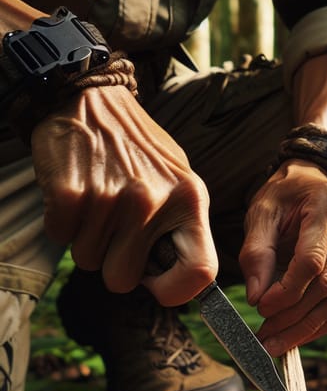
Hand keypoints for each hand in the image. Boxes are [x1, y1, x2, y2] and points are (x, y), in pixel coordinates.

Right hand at [30, 85, 216, 305]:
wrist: (92, 99)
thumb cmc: (139, 149)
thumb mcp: (180, 181)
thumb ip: (183, 228)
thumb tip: (185, 283)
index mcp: (190, 201)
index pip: (201, 273)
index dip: (175, 291)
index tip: (158, 284)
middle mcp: (154, 202)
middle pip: (123, 280)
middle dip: (114, 264)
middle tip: (115, 233)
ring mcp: (112, 198)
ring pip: (88, 262)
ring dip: (88, 241)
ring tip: (99, 204)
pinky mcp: (71, 194)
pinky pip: (61, 239)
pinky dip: (64, 225)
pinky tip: (78, 195)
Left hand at [239, 159, 326, 355]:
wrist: (311, 183)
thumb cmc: (283, 197)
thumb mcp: (261, 213)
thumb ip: (256, 253)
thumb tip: (257, 298)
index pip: (312, 261)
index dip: (286, 291)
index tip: (260, 308)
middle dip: (293, 316)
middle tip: (263, 335)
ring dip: (306, 328)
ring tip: (275, 341)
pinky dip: (321, 325)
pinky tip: (296, 334)